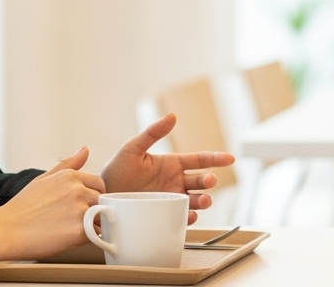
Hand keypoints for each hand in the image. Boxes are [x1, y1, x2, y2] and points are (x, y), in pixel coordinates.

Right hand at [0, 146, 105, 272]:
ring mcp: (80, 210)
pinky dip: (89, 239)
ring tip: (70, 230)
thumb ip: (68, 164)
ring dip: (93, 225)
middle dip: (94, 210)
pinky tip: (72, 239)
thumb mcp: (43, 179)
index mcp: (70, 176)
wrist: (5, 231)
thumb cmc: (21, 208)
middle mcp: (78, 190)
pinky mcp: (80, 231)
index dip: (92, 196)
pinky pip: (96, 235)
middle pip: (102, 200)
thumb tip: (85, 149)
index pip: (98, 183)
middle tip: (73, 220)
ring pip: (102, 217)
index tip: (81, 205)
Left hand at [101, 114, 235, 223]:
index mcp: (172, 164)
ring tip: (203, 201)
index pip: (199, 160)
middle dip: (208, 181)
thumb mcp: (133, 148)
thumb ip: (153, 133)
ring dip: (203, 200)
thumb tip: (172, 116)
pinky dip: (188, 218)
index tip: (230, 158)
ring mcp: (171, 199)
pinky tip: (189, 215)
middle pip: (200, 181)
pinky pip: (181, 217)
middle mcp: (175, 182)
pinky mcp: (164, 215)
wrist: (102, 195)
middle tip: (209, 181)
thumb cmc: (117, 170)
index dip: (215, 159)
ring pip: (195, 200)